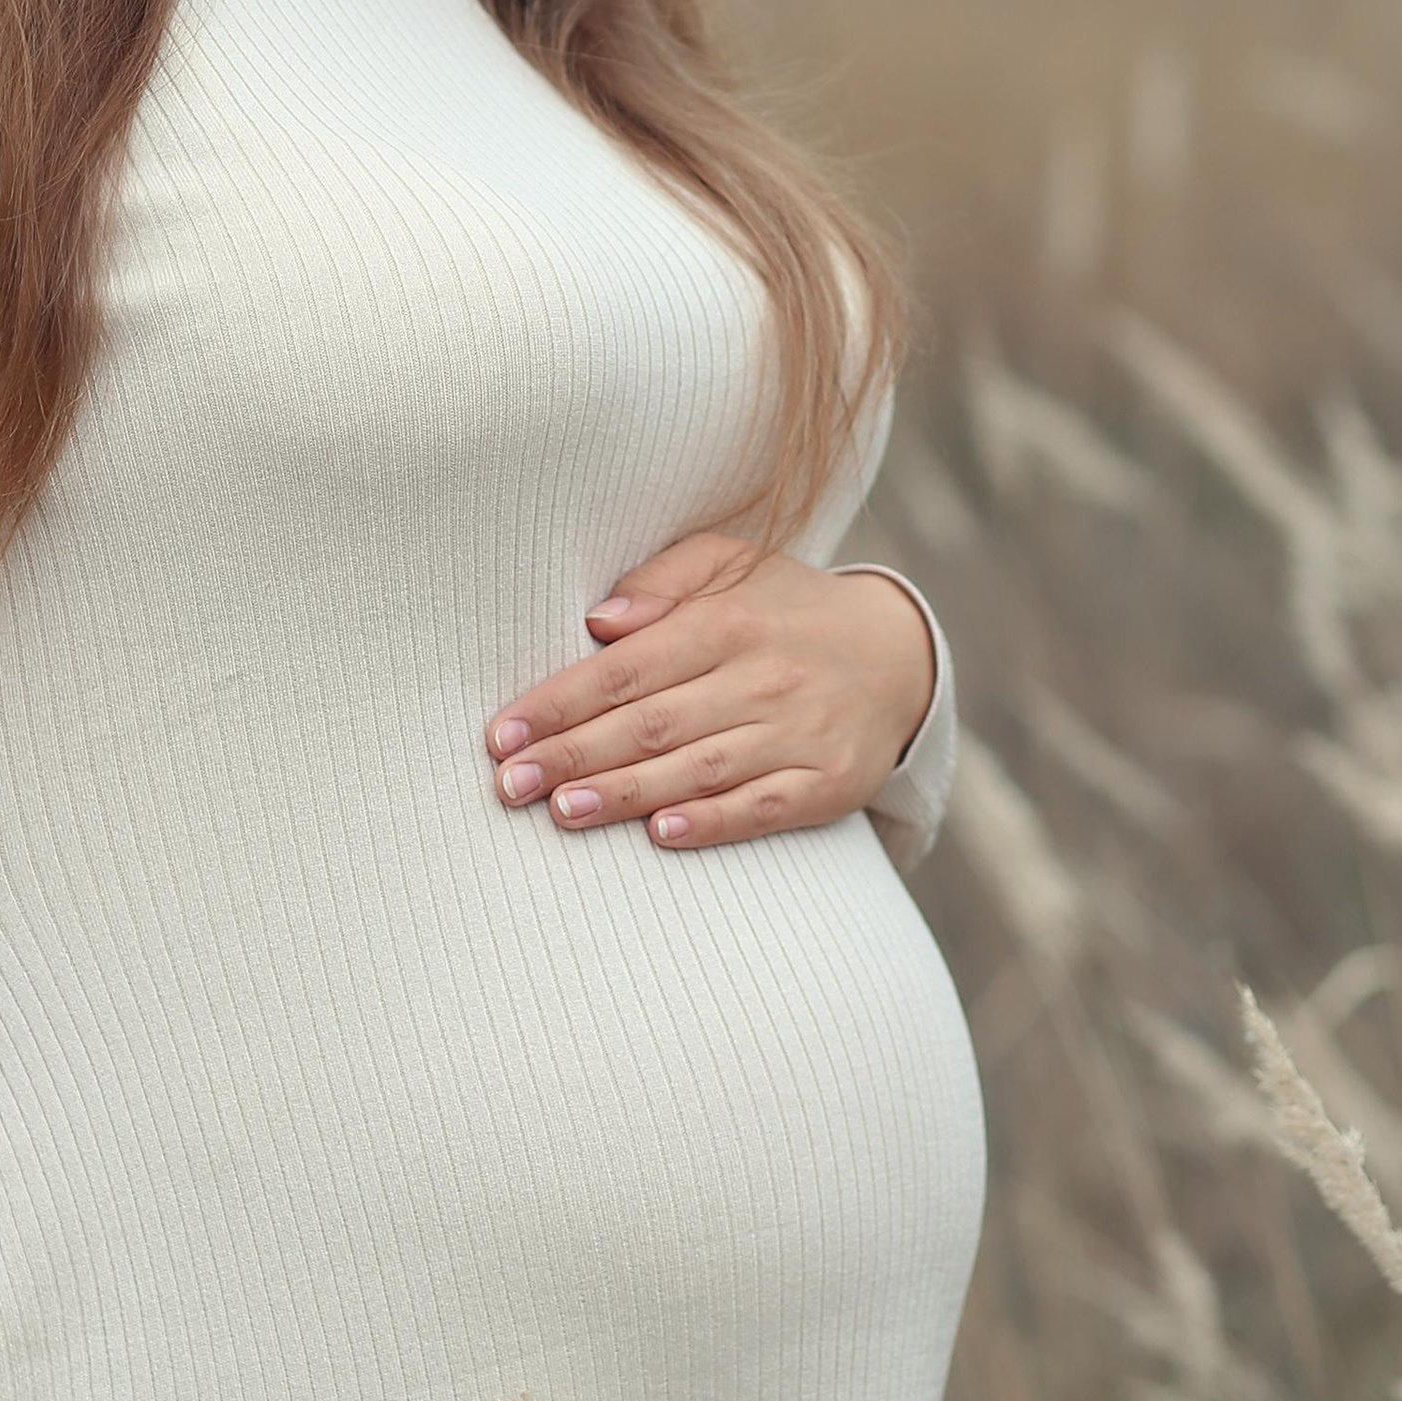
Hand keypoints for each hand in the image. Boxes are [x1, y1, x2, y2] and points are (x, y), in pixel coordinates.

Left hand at [484, 532, 937, 852]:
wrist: (898, 656)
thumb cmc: (783, 609)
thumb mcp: (731, 564)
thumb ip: (662, 582)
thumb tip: (599, 620)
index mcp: (729, 622)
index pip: (627, 669)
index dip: (560, 702)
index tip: (503, 733)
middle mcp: (763, 678)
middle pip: (652, 723)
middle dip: (572, 756)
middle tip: (508, 784)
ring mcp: (798, 734)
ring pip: (699, 769)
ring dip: (625, 794)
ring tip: (560, 811)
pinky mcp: (828, 783)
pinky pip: (763, 808)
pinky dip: (712, 823)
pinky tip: (661, 836)